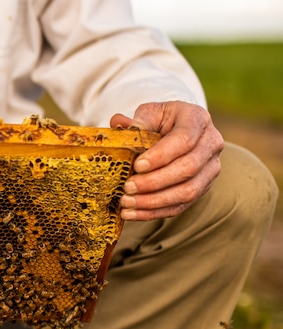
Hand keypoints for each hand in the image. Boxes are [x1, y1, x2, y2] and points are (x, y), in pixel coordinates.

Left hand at [110, 101, 223, 220]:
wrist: (176, 131)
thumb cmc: (160, 121)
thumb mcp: (150, 114)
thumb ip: (137, 121)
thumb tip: (118, 124)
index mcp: (197, 119)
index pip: (184, 139)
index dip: (161, 155)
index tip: (137, 165)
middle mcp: (211, 144)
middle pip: (188, 168)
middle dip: (155, 181)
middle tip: (128, 187)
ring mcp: (210, 168)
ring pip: (188, 191)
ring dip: (154, 201)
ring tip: (127, 202)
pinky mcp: (202, 188)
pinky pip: (181, 205)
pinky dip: (155, 212)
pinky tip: (132, 213)